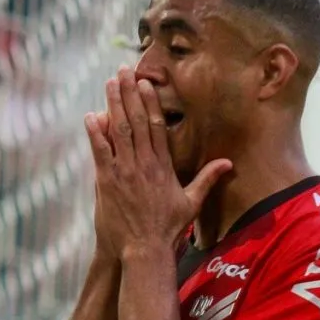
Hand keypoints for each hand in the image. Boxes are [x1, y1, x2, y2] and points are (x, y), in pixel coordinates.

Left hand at [83, 66, 231, 258]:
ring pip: (118, 130)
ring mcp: (125, 171)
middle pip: (136, 121)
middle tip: (123, 71)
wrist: (145, 249)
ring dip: (112, 104)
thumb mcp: (192, 202)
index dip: (150, 102)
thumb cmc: (168, 228)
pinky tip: (90, 115)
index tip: (146, 83)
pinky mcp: (108, 181)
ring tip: (109, 83)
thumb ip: (207, 179)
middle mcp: (144, 164)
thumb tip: (229, 164)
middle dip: (130, 93)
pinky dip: (95, 133)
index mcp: (163, 166)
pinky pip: (100, 151)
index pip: (156, 126)